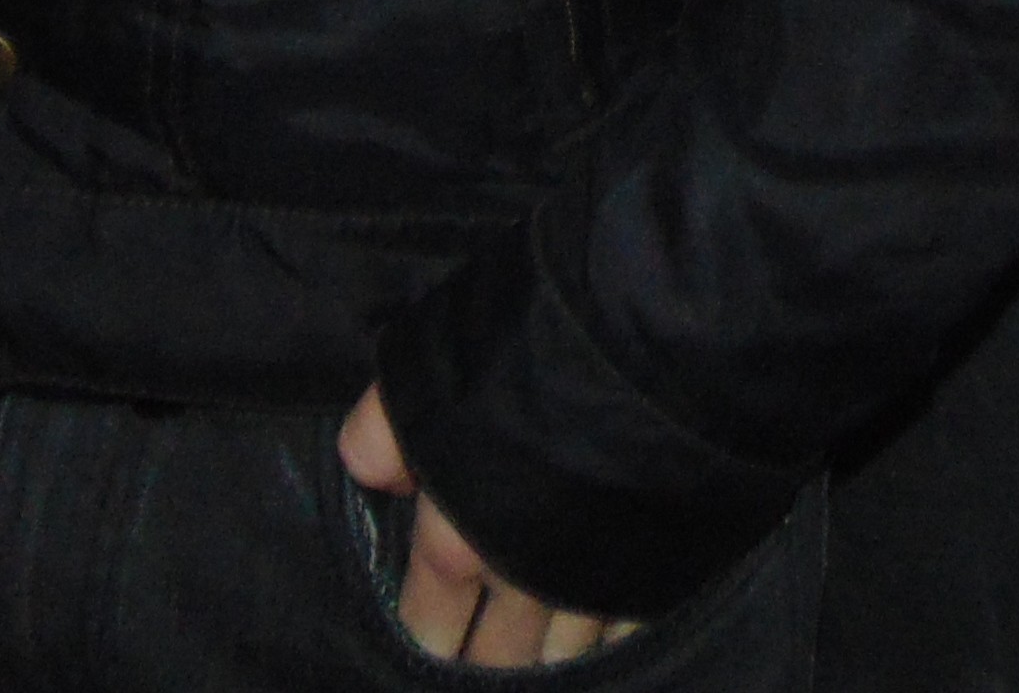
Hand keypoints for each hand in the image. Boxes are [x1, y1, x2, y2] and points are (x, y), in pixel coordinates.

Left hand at [337, 382, 645, 668]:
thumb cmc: (526, 359)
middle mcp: (522, 583)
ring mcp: (592, 587)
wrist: (642, 356)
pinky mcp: (654, 575)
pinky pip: (623, 633)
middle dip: (485, 662)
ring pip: (563, 655)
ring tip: (536, 661)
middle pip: (498, 657)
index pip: (428, 623)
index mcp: (458, 544)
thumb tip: (364, 471)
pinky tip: (602, 639)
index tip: (429, 644)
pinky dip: (607, 641)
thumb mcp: (430, 375)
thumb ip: (385, 431)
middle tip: (480, 663)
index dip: (427, 636)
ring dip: (546, 657)